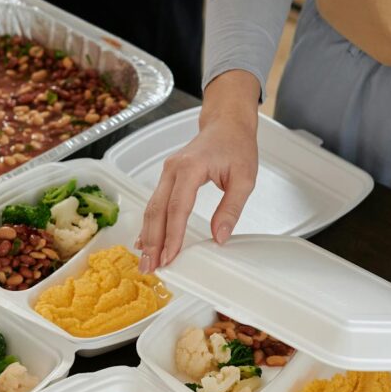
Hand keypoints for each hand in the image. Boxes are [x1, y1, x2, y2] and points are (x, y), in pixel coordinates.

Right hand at [138, 70, 261, 272]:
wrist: (226, 124)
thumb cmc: (236, 147)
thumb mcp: (245, 178)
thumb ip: (231, 209)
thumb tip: (220, 237)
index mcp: (191, 168)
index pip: (178, 207)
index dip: (173, 235)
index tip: (170, 256)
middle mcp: (173, 170)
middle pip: (157, 211)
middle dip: (153, 241)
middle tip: (151, 267)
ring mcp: (167, 173)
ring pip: (152, 208)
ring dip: (148, 236)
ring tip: (146, 261)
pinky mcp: (167, 177)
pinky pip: (154, 203)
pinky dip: (149, 225)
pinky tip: (145, 242)